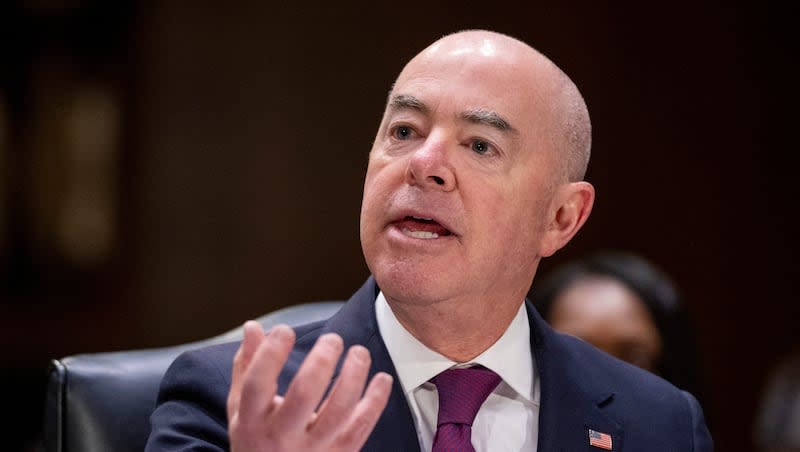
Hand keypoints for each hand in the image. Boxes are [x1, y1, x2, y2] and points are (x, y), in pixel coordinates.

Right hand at [227, 321, 392, 451]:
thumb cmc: (256, 442)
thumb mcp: (242, 409)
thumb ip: (247, 367)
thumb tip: (253, 327)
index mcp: (252, 421)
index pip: (258, 383)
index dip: (271, 353)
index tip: (285, 330)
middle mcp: (281, 437)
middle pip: (304, 395)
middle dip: (321, 361)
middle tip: (332, 339)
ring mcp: (311, 450)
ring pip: (338, 411)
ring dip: (353, 377)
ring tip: (359, 353)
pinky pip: (361, 428)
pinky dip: (375, 401)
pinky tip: (382, 379)